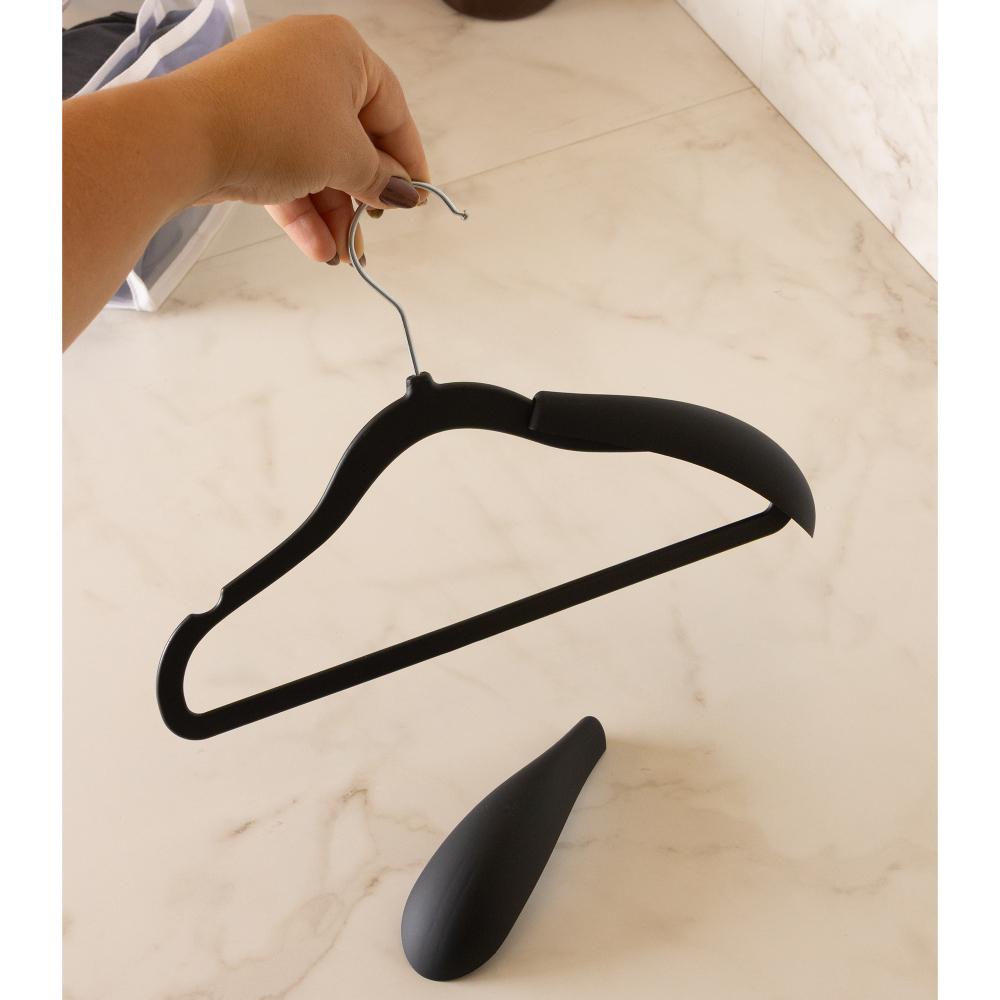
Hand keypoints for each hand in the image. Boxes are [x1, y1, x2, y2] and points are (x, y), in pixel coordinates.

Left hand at [180, 15, 429, 263]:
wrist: (184, 136)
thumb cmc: (278, 128)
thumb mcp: (345, 156)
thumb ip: (381, 178)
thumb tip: (405, 194)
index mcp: (341, 52)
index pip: (391, 110)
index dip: (407, 160)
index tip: (416, 199)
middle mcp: (308, 67)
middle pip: (353, 142)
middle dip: (362, 198)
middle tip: (370, 232)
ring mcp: (273, 100)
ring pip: (318, 164)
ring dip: (333, 215)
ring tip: (342, 257)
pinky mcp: (246, 131)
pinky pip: (286, 172)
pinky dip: (303, 210)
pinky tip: (319, 250)